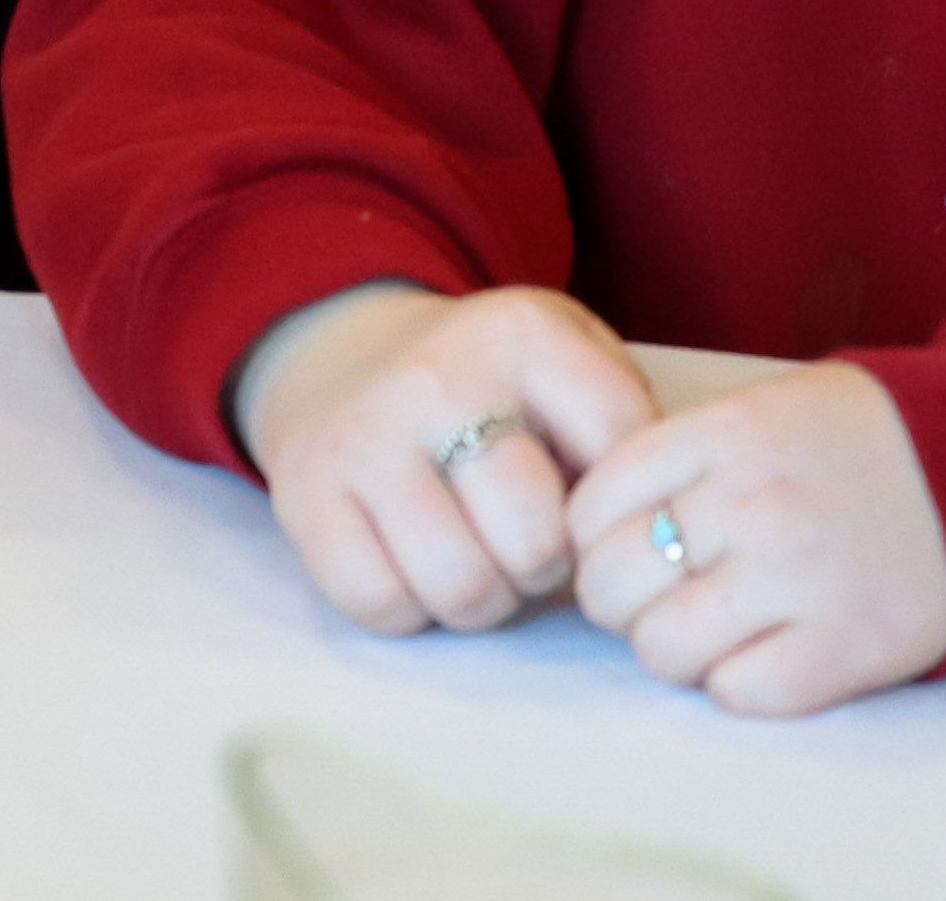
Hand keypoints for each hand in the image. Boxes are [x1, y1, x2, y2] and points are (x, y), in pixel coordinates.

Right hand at [237, 282, 656, 636]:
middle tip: (526, 544)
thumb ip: (623, 421)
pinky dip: (408, 609)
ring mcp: (366, 437)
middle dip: (545, 567)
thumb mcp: (565, 355)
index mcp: (523, 334)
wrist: (337, 353)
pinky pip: (381, 605)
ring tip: (476, 559)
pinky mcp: (305, 496)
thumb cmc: (485, 382)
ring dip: (482, 600)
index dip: (618, 505)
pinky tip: (411, 563)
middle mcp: (440, 378)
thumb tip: (640, 529)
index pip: (621, 456)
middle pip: (538, 542)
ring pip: (463, 588)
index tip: (587, 497)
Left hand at [561, 358, 945, 716]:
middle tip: (661, 597)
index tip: (622, 547)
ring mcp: (797, 579)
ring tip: (715, 627)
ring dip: (676, 649)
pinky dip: (739, 683)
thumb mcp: (759, 412)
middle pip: (611, 583)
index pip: (591, 505)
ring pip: (661, 649)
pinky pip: (736, 694)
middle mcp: (751, 504)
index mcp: (723, 435)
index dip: (592, 539)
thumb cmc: (853, 445)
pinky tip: (769, 651)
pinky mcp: (843, 649)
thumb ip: (676, 456)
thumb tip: (583, 527)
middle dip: (622, 601)